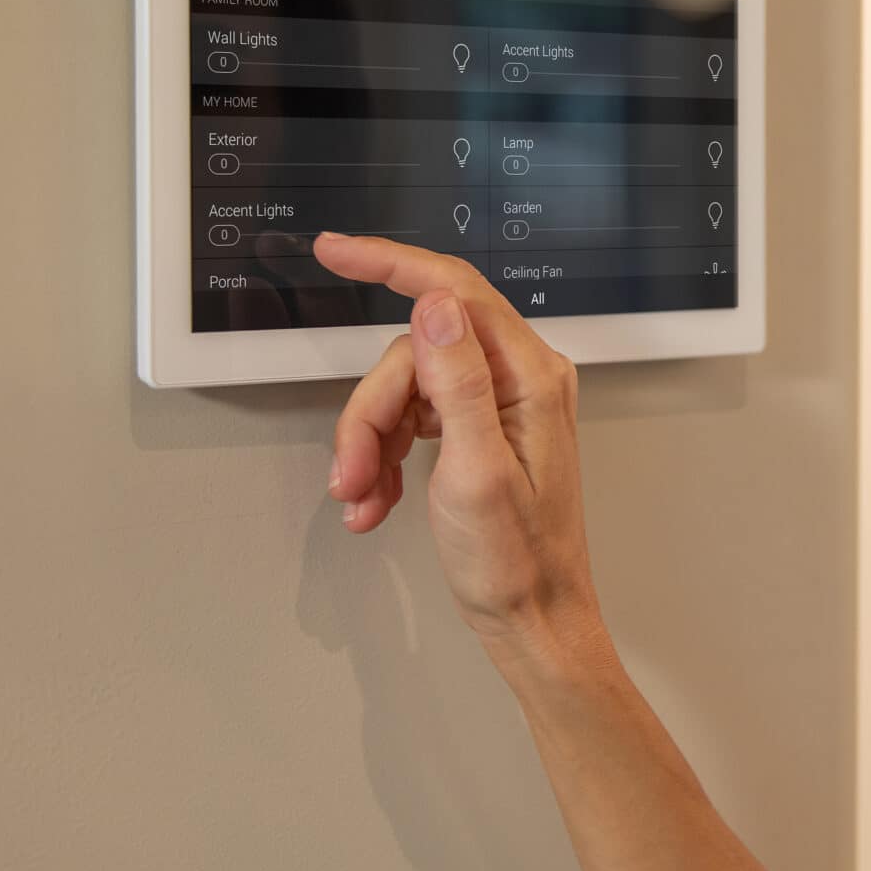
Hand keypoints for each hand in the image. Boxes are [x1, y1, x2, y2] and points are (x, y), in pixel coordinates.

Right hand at [315, 232, 605, 670]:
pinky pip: (415, 420)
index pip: (455, 290)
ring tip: (363, 498)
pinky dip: (386, 458)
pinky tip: (378, 501)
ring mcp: (501, 404)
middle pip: (413, 354)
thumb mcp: (476, 471)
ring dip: (371, 443)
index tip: (337, 251)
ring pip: (406, 390)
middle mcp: (520, 378)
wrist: (534, 619)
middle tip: (349, 474)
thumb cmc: (516, 562)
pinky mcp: (481, 429)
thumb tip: (435, 305)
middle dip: (369, 412)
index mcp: (529, 377)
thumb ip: (456, 382)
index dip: (391, 263)